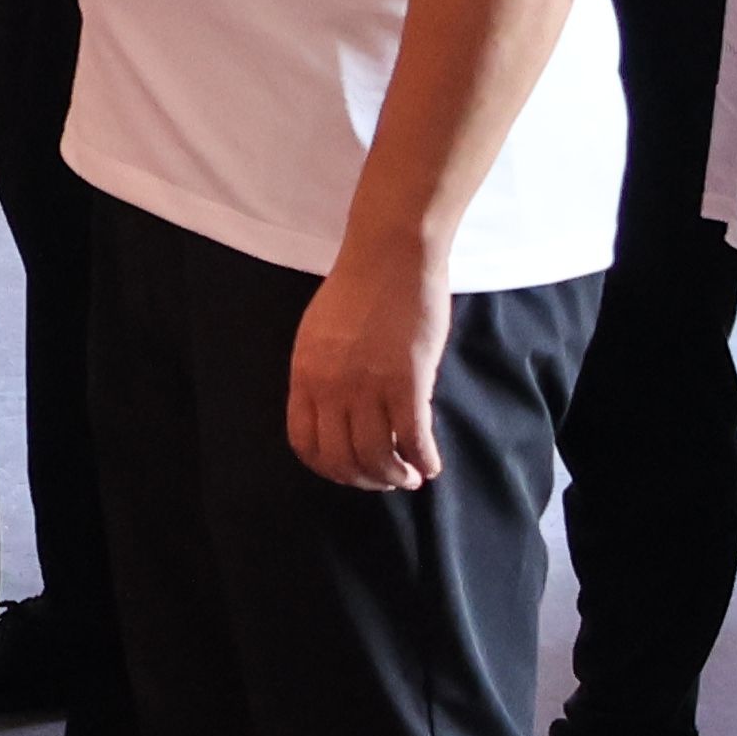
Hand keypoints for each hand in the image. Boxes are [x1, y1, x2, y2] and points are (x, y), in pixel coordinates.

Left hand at [286, 236, 447, 492]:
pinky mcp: (407, 381)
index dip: (328, 468)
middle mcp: (330, 387)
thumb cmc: (359, 289)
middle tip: (386, 480)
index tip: (350, 470)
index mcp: (305, 375)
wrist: (390, 256)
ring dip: (395, 476)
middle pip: (340, 458)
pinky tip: (432, 464)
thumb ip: (323, 375)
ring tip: (410, 476)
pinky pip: (413, 438)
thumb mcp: (319, 336)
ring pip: (376, 456)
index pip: (304, 443)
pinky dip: (424, 459)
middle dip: (364, 480)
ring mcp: (368, 386)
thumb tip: (338, 415)